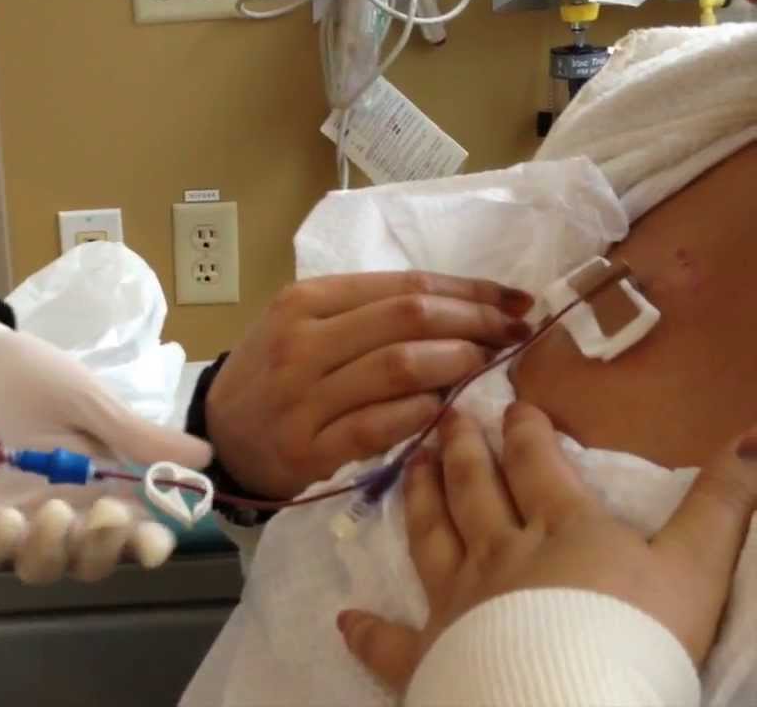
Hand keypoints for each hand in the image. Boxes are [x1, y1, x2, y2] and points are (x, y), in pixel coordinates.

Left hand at [0, 320, 211, 583]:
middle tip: (106, 513)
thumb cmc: (33, 376)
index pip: (131, 535)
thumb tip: (207, 457)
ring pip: (42, 567)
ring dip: (53, 550)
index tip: (155, 541)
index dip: (146, 546)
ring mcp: (16, 521)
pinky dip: (1, 547)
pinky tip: (6, 519)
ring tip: (53, 513)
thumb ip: (139, 437)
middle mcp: (62, 514)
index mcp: (99, 489)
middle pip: (89, 561)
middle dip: (103, 549)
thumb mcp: (92, 402)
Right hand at [206, 272, 534, 498]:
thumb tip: (461, 308)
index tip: (515, 302)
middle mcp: (301, 342)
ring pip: (399, 368)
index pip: (404, 286)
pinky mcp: (307, 447)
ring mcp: (302, 396)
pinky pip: (378, 426)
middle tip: (514, 335)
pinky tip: (444, 411)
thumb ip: (368, 314)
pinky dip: (420, 415)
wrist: (220, 436)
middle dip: (475, 324)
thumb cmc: (273, 374)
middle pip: (408, 319)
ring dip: (456, 365)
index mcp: (304, 301)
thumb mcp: (305, 325)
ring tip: (484, 367)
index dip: (470, 292)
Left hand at [340, 403, 756, 690]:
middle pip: (475, 490)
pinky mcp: (431, 658)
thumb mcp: (696, 567)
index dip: (526, 432)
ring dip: (419, 500)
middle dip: (462, 449)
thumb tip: (754, 434)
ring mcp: (457, 604)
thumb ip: (721, 502)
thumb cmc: (638, 637)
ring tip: (409, 467)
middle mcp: (500, 555)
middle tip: (445, 416)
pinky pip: (392, 644)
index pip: (538, 466)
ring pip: (430, 539)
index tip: (511, 403)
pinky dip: (369, 633)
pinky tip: (346, 621)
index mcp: (561, 529)